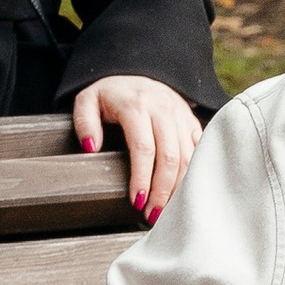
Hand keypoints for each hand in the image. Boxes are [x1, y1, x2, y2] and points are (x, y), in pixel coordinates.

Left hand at [74, 73, 203, 219]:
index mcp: (137, 106)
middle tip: (152, 215)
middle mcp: (163, 109)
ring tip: (168, 210)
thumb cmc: (109, 93)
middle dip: (162, 190)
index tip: (136, 202)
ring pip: (188, 156)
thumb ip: (84, 122)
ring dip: (179, 187)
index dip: (142, 178)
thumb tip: (90, 148)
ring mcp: (181, 115)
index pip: (143, 148)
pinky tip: (186, 193)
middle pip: (170, 156)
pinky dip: (195, 173)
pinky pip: (200, 150)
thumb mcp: (87, 101)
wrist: (137, 69)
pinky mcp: (191, 121)